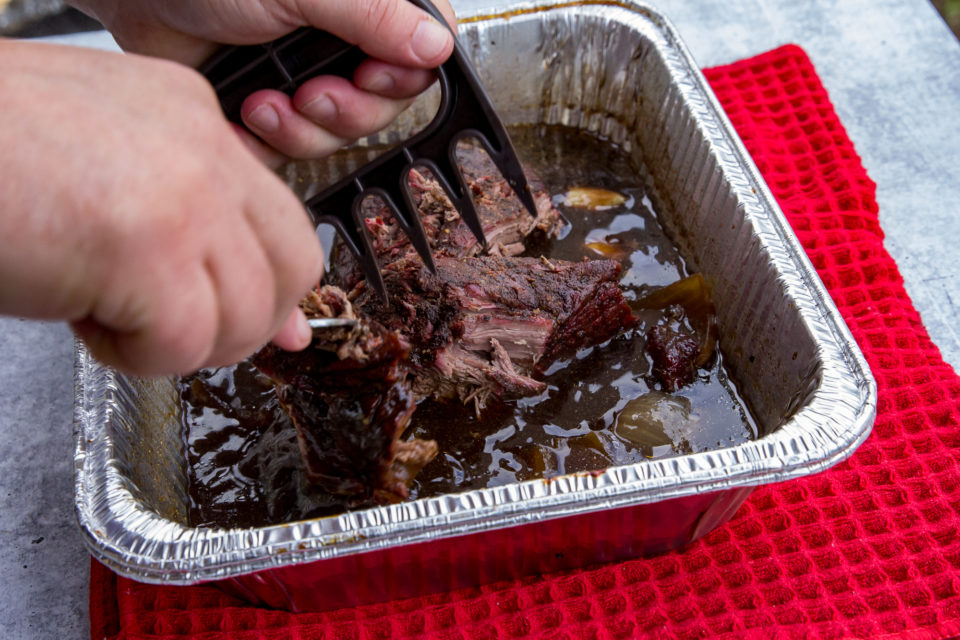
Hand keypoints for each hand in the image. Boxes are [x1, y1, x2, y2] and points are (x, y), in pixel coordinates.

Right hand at [0, 40, 323, 375]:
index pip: (281, 222)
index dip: (270, 288)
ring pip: (248, 316)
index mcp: (192, 119)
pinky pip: (183, 346)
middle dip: (243, 323)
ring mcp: (181, 195)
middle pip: (292, 268)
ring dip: (180, 343)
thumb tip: (283, 324)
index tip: (246, 319)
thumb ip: (196, 237)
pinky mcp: (144, 247)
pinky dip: (134, 358)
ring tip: (109, 315)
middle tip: (174, 328)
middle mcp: (202, 147)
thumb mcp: (107, 182)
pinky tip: (84, 321)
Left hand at [67, 0, 457, 163]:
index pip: (420, 57)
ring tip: (263, 102)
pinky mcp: (271, 111)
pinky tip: (241, 118)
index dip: (400, 80)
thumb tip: (436, 45)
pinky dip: (263, 146)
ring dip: (299, 130)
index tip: (367, 77)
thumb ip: (374, 15)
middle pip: (381, 110)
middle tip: (310, 95)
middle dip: (341, 113)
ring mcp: (306, 80)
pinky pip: (288, 153)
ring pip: (336, 138)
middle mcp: (342, 45)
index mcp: (366, 9)